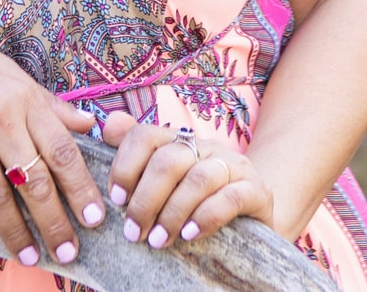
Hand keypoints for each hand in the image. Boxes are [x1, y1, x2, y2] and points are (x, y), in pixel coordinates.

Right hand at [0, 15, 107, 267]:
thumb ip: (51, 105)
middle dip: (54, 222)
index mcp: (26, 100)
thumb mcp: (14, 77)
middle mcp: (0, 118)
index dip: (82, 189)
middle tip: (68, 252)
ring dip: (15, 231)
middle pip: (35, 180)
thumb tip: (88, 125)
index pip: (63, 151)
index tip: (95, 219)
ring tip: (28, 255)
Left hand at [101, 112, 275, 248]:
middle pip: (169, 160)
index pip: (145, 136)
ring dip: (172, 213)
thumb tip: (109, 126)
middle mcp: (206, 147)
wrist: (252, 221)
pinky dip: (205, 217)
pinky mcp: (257, 191)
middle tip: (133, 231)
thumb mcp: (167, 184)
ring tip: (157, 241)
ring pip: (198, 179)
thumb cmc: (198, 203)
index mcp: (179, 141)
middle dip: (145, 199)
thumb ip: (136, 155)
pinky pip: (230, 198)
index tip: (116, 199)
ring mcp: (234, 166)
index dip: (125, 165)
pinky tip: (189, 235)